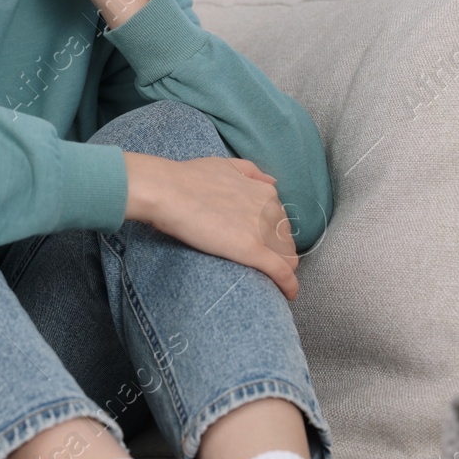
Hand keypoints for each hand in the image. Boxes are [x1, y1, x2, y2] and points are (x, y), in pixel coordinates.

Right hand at [123, 152, 300, 299]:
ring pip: (288, 258)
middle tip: (261, 264)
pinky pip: (282, 273)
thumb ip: (253, 173)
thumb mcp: (227, 165)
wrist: (169, 191)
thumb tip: (272, 182)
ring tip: (270, 281)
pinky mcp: (253, 251)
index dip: (273, 236)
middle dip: (278, 253)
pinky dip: (289, 285)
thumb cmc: (190, 178)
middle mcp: (270, 210)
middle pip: (286, 240)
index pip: (281, 221)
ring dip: (282, 269)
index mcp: (265, 192)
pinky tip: (289, 294)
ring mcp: (263, 231)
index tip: (262, 245)